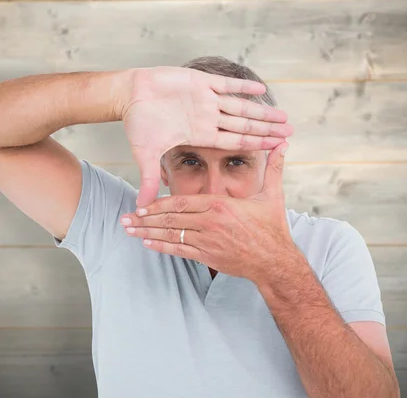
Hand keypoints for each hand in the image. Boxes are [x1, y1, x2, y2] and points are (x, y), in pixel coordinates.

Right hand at [118, 66, 292, 206]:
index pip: (234, 141)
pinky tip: (260, 89)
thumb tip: (142, 207)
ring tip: (283, 115)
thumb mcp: (146, 154)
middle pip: (244, 124)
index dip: (256, 144)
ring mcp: (205, 100)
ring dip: (261, 111)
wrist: (127, 95)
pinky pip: (225, 83)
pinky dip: (242, 86)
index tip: (276, 148)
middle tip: (290, 131)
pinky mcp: (199, 81)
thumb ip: (150, 179)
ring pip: (240, 106)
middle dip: (267, 128)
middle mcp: (207, 118)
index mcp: (201, 135)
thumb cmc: (137, 124)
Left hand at [119, 141, 299, 282]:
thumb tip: (283, 145)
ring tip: (128, 230)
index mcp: (220, 205)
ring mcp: (207, 241)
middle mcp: (209, 223)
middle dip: (144, 218)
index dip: (158, 203)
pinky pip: (180, 251)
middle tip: (123, 218)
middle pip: (170, 219)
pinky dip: (162, 247)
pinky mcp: (208, 257)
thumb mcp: (273, 195)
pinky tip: (147, 243)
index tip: (141, 204)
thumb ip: (274, 169)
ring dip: (147, 233)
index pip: (181, 202)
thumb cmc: (273, 228)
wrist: (276, 261)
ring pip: (171, 235)